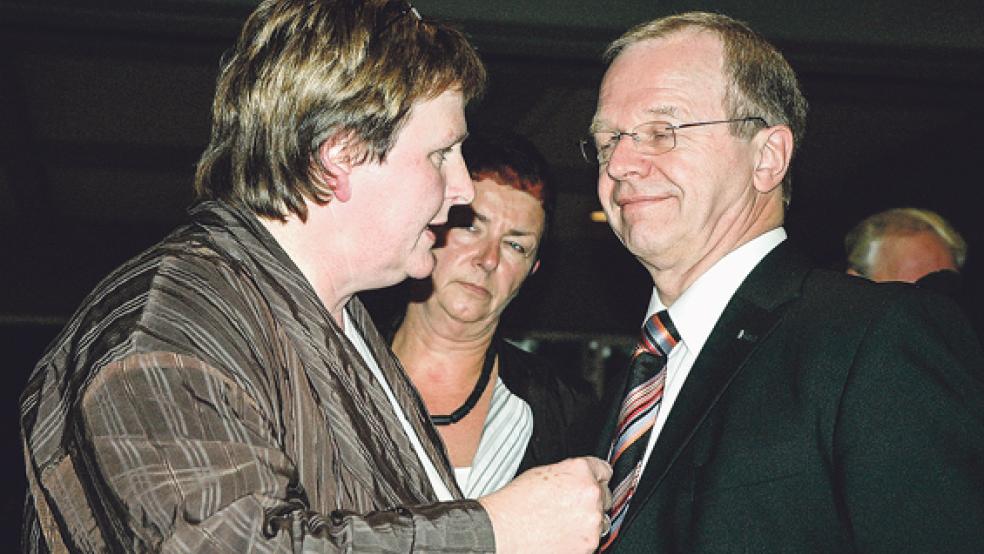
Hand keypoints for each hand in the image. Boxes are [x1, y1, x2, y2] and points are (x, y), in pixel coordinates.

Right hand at [478, 456, 611, 553]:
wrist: (502, 531)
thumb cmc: (515, 503)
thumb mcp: (542, 474)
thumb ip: (569, 474)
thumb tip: (578, 479)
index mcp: (580, 472)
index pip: (604, 470)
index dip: (595, 476)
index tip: (593, 481)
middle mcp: (591, 495)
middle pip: (604, 496)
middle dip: (590, 500)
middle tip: (568, 506)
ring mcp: (592, 523)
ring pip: (600, 520)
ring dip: (587, 521)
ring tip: (561, 523)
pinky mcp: (589, 545)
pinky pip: (592, 539)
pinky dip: (580, 539)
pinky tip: (560, 535)